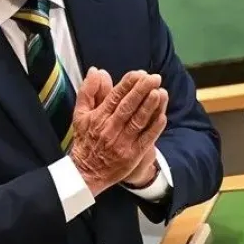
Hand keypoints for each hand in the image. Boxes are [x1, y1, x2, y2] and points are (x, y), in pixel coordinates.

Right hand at [70, 68, 167, 195]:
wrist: (86, 172)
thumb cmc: (85, 139)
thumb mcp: (80, 114)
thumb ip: (89, 91)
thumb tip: (97, 71)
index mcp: (98, 117)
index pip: (115, 96)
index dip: (128, 84)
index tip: (140, 73)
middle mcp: (110, 129)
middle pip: (128, 106)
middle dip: (142, 90)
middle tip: (154, 77)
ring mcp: (122, 143)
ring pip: (138, 121)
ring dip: (150, 106)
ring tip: (160, 92)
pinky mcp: (132, 156)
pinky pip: (145, 139)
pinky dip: (154, 128)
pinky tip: (162, 116)